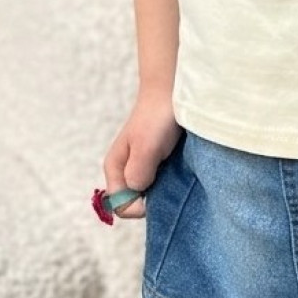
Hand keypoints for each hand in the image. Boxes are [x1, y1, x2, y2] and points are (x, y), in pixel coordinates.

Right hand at [101, 90, 181, 218]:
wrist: (172, 90)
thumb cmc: (157, 118)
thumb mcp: (146, 148)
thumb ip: (137, 174)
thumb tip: (137, 195)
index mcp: (115, 170)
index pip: (122, 207)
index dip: (140, 205)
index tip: (158, 187)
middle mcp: (126, 172)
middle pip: (137, 202)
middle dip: (155, 198)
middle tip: (170, 177)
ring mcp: (143, 167)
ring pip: (152, 192)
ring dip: (166, 187)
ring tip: (177, 169)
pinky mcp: (158, 162)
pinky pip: (163, 181)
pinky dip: (174, 179)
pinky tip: (182, 166)